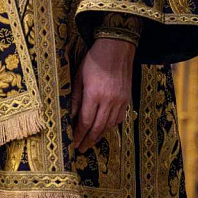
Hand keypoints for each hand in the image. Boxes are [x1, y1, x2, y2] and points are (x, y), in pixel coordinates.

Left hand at [70, 37, 135, 151]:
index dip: (79, 134)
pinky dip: (111, 126)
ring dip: (99, 135)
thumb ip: (75, 98)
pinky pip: (119, 118)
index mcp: (94, 94)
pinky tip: (104, 128)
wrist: (117, 47)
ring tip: (90, 142)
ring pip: (109, 125)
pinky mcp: (127, 99)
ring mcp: (120, 100)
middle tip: (81, 149)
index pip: (85, 121)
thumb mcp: (79, 76)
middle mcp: (109, 100)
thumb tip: (69, 116)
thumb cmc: (94, 59)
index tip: (73, 144)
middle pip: (97, 127)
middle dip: (88, 140)